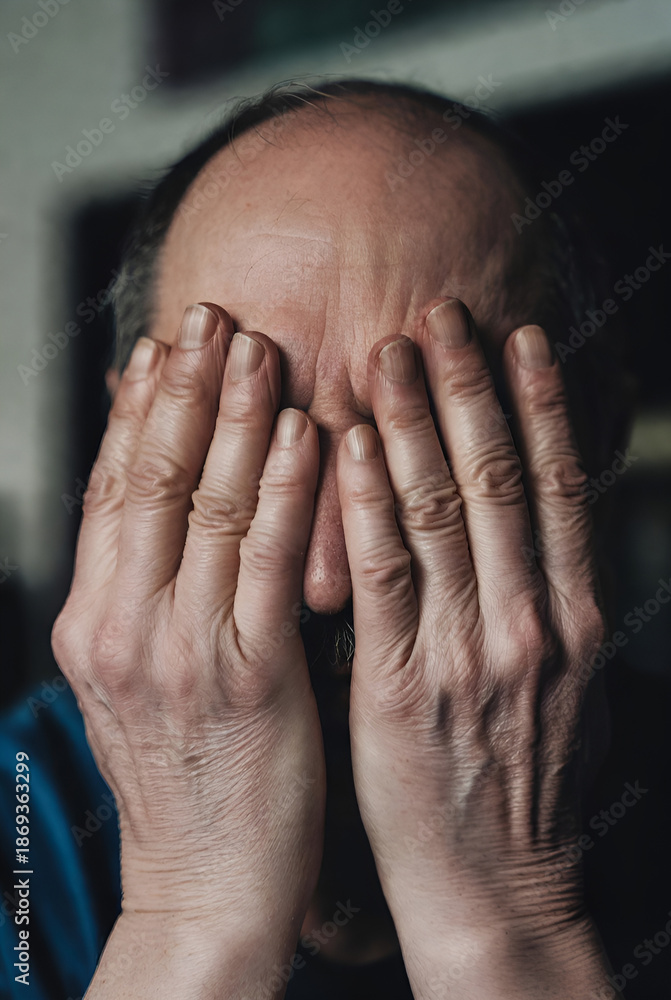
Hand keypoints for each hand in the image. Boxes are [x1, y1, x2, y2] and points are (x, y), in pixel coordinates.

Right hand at [51, 304, 324, 991]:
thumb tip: (157, 515)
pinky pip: (269, 562)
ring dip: (236, 417)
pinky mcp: (248, 676)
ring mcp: (182, 650)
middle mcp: (125, 625)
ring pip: (208, 505)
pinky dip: (286, 490)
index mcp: (94, 622)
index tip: (161, 349)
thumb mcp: (135, 682)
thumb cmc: (185, 783)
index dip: (137, 411)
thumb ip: (143, 595)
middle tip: (211, 317)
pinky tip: (305, 435)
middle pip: (154, 478)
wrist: (206, 886)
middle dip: (184, 389)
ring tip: (259, 348)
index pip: (113, 490)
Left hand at [336, 298, 612, 997]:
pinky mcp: (397, 686)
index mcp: (577, 618)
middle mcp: (531, 623)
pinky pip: (383, 576)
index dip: (540, 404)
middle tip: (442, 312)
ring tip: (390, 349)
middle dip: (471, 386)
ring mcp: (467, 653)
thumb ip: (555, 600)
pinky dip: (369, 503)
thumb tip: (541, 522)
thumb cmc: (525, 783)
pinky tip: (354, 444)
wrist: (495, 889)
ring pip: (440, 510)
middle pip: (499, 478)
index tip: (518, 337)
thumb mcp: (567, 686)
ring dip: (416, 421)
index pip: (560, 485)